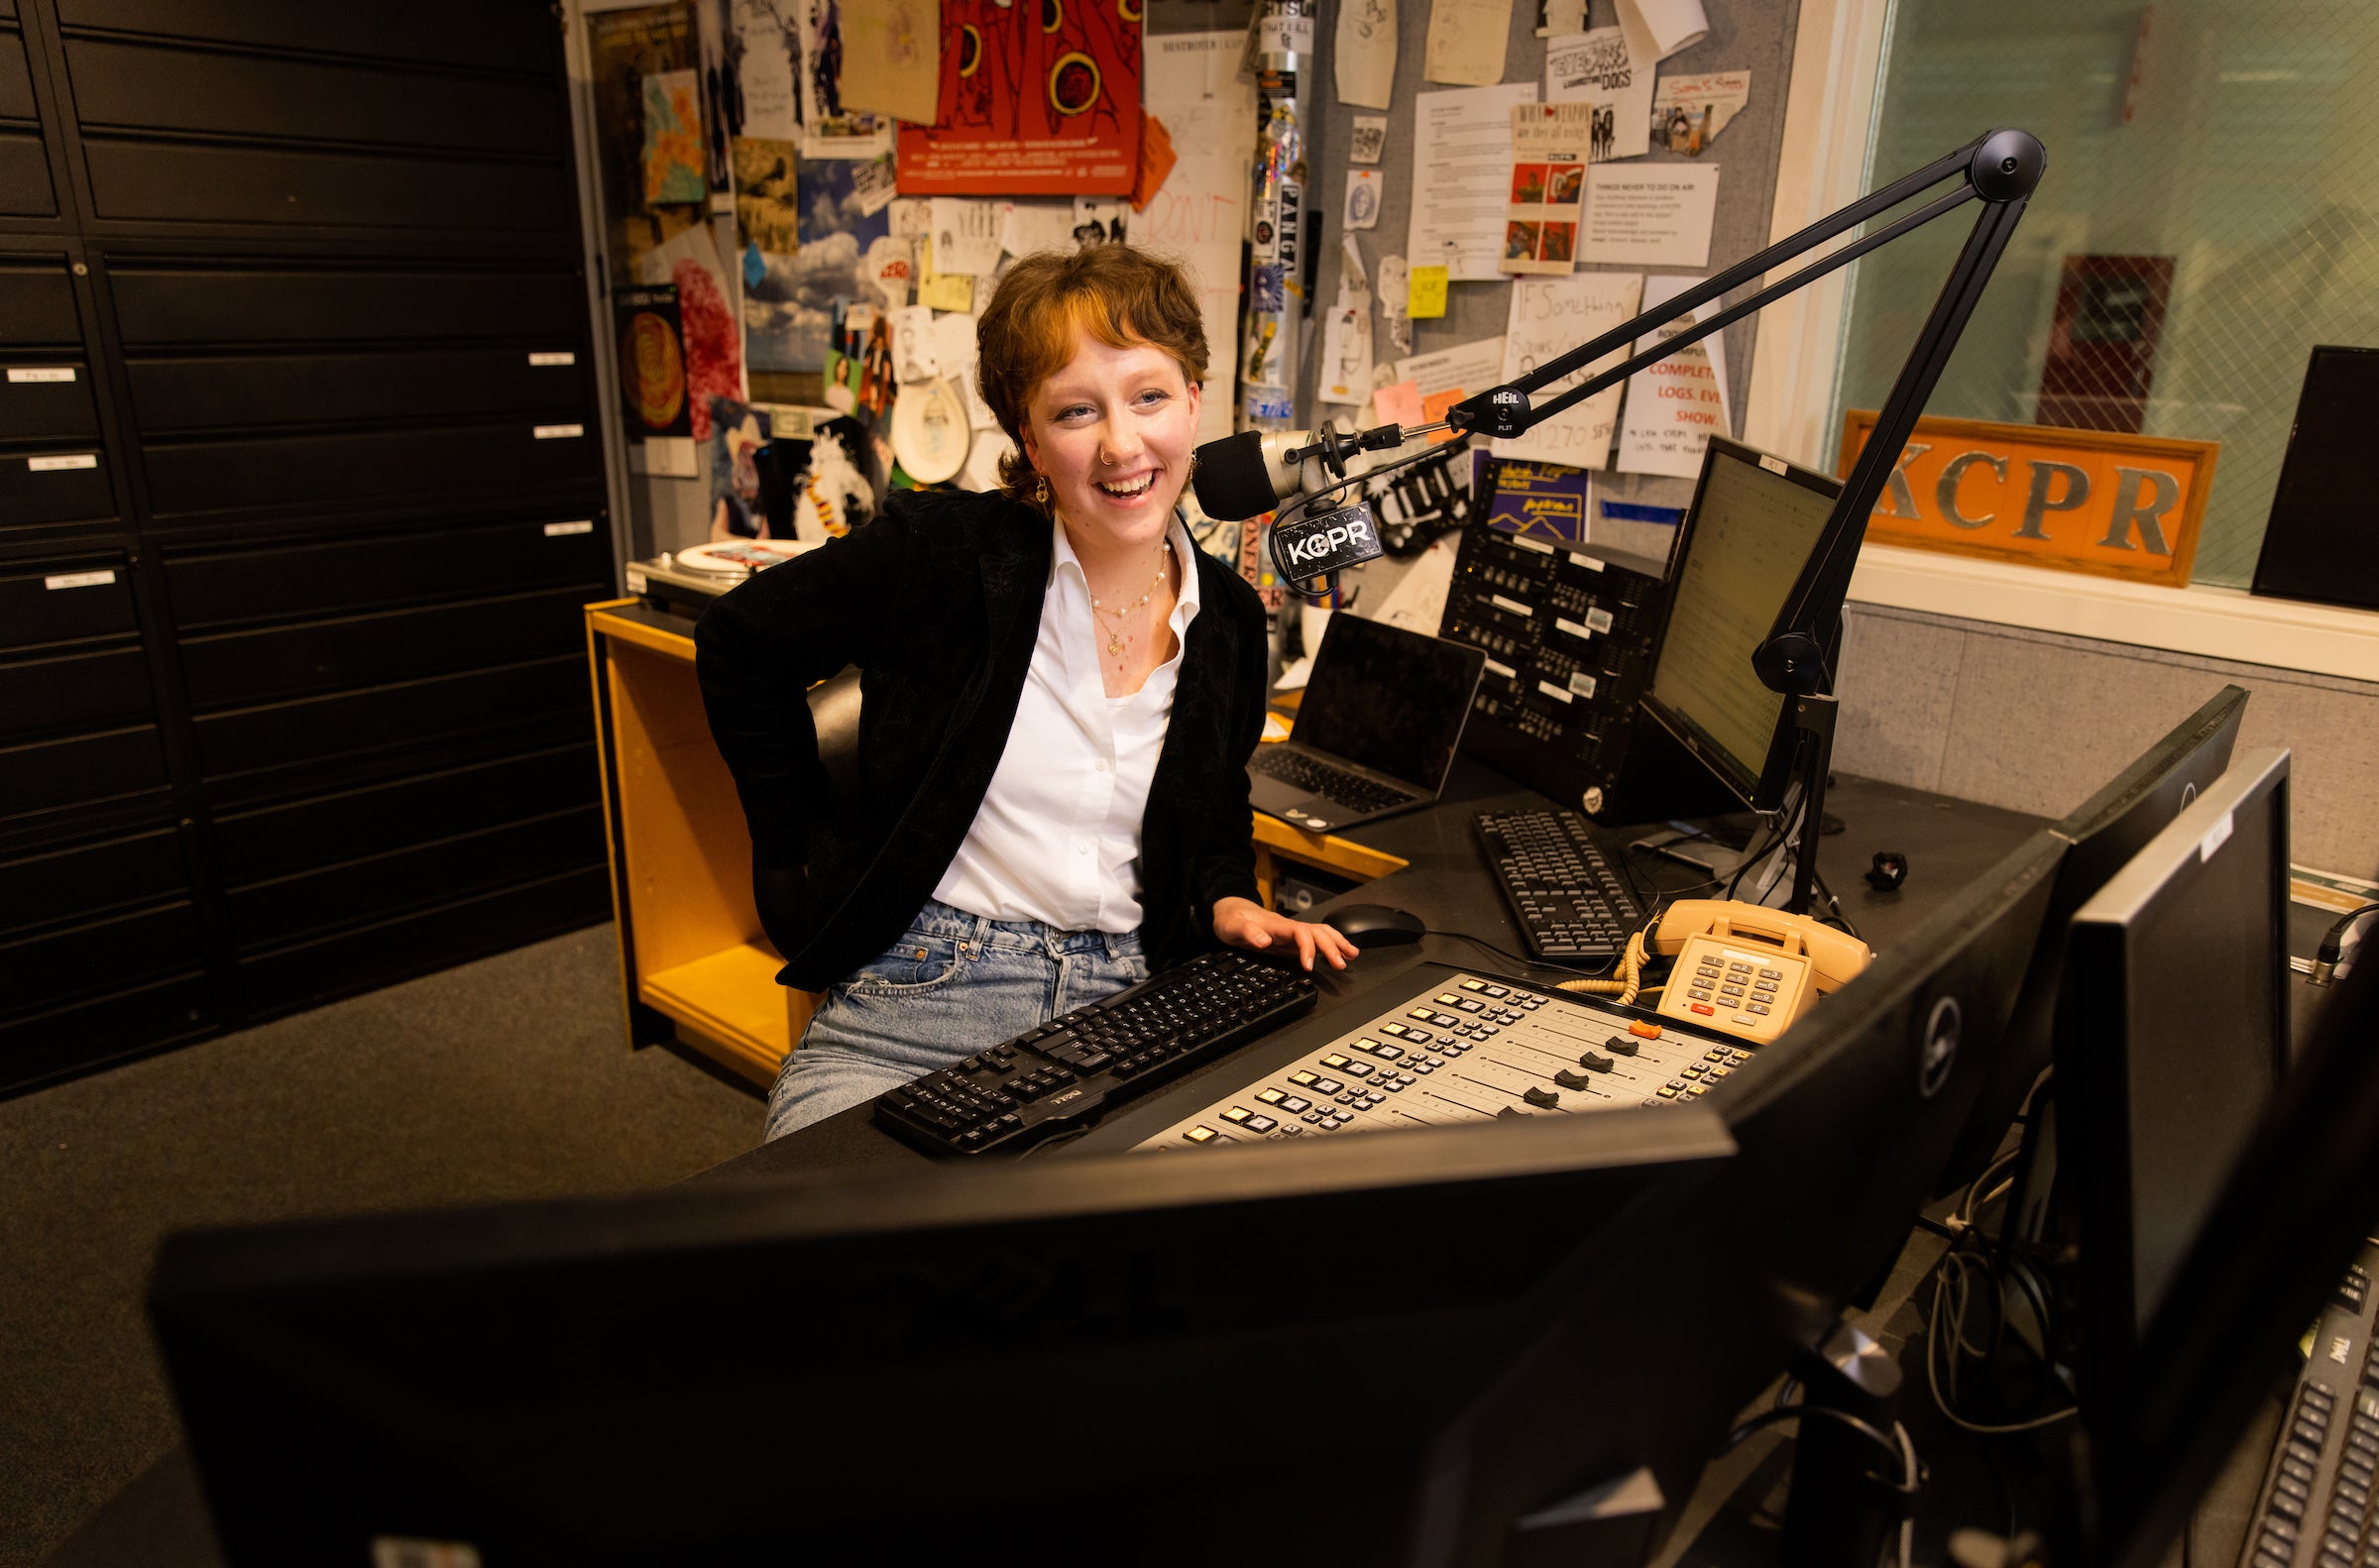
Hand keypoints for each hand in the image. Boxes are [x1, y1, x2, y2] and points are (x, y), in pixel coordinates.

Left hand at [1212, 896, 1359, 971]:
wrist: (1230, 912)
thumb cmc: (1231, 919)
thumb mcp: (1232, 926)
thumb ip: (1248, 932)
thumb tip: (1265, 941)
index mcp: (1277, 926)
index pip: (1300, 933)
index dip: (1308, 948)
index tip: (1309, 966)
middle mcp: (1289, 928)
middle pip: (1317, 932)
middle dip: (1332, 948)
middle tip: (1341, 965)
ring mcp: (1292, 933)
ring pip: (1321, 933)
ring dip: (1338, 943)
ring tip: (1352, 956)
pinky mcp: (1292, 940)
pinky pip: (1316, 939)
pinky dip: (1331, 945)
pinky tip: (1340, 953)